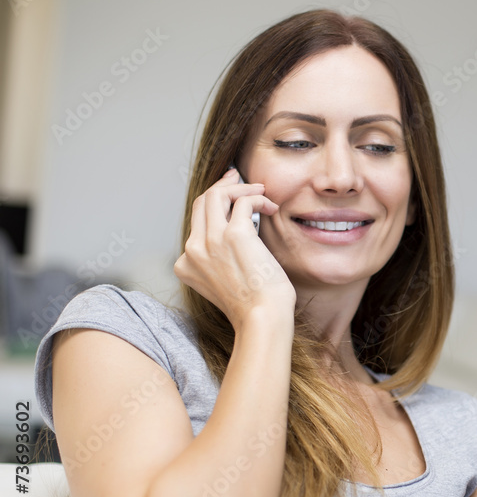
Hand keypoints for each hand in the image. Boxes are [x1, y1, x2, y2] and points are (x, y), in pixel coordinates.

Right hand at [174, 168, 295, 328]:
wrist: (261, 319)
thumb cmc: (253, 306)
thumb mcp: (225, 283)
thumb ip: (220, 261)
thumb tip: (239, 234)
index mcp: (186, 264)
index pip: (196, 223)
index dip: (214, 206)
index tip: (229, 196)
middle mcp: (193, 250)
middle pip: (200, 203)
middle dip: (221, 185)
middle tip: (238, 177)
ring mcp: (211, 241)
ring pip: (215, 194)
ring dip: (240, 187)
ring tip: (260, 190)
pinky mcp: (234, 235)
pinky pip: (243, 201)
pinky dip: (257, 198)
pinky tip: (271, 207)